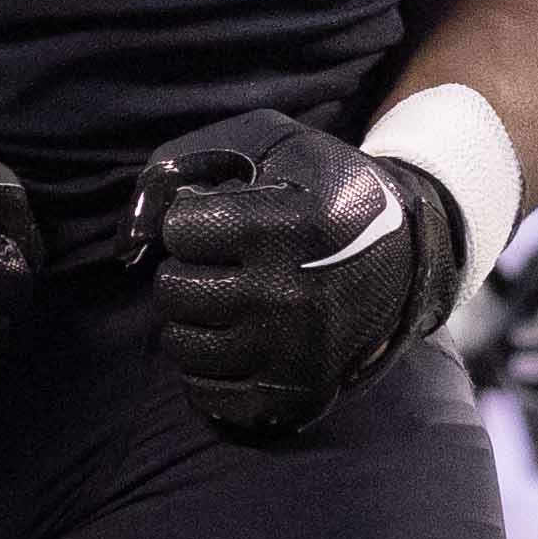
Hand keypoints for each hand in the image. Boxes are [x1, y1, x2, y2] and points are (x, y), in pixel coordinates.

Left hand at [129, 107, 460, 445]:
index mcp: (285, 228)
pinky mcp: (295, 393)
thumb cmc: (324, 193)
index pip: (180, 231)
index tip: (221, 221)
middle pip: (174, 291)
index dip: (191, 222)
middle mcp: (288, 294)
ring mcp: (292, 351)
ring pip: (182, 345)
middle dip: (185, 271)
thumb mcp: (273, 145)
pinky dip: (203, 369)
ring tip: (223, 300)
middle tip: (219, 265)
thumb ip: (192, 162)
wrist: (406, 257)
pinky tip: (229, 341)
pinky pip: (207, 394)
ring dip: (189, 320)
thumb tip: (131, 228)